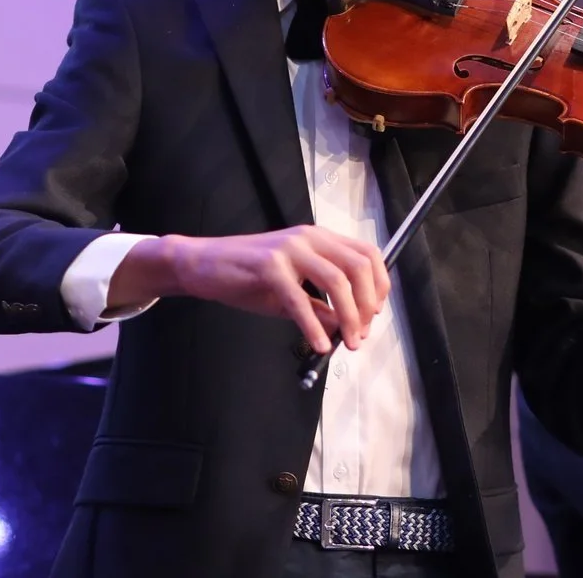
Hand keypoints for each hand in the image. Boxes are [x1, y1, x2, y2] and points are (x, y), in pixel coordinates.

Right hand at [112, 226, 389, 354]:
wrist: (203, 266)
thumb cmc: (247, 277)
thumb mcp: (291, 293)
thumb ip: (320, 306)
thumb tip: (345, 327)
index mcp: (319, 239)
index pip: (367, 254)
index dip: (379, 286)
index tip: (373, 315)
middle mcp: (309, 238)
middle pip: (358, 267)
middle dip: (366, 305)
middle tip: (359, 334)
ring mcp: (289, 249)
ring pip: (336, 281)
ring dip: (348, 317)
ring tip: (345, 342)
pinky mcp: (268, 265)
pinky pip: (299, 299)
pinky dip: (313, 326)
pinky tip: (317, 345)